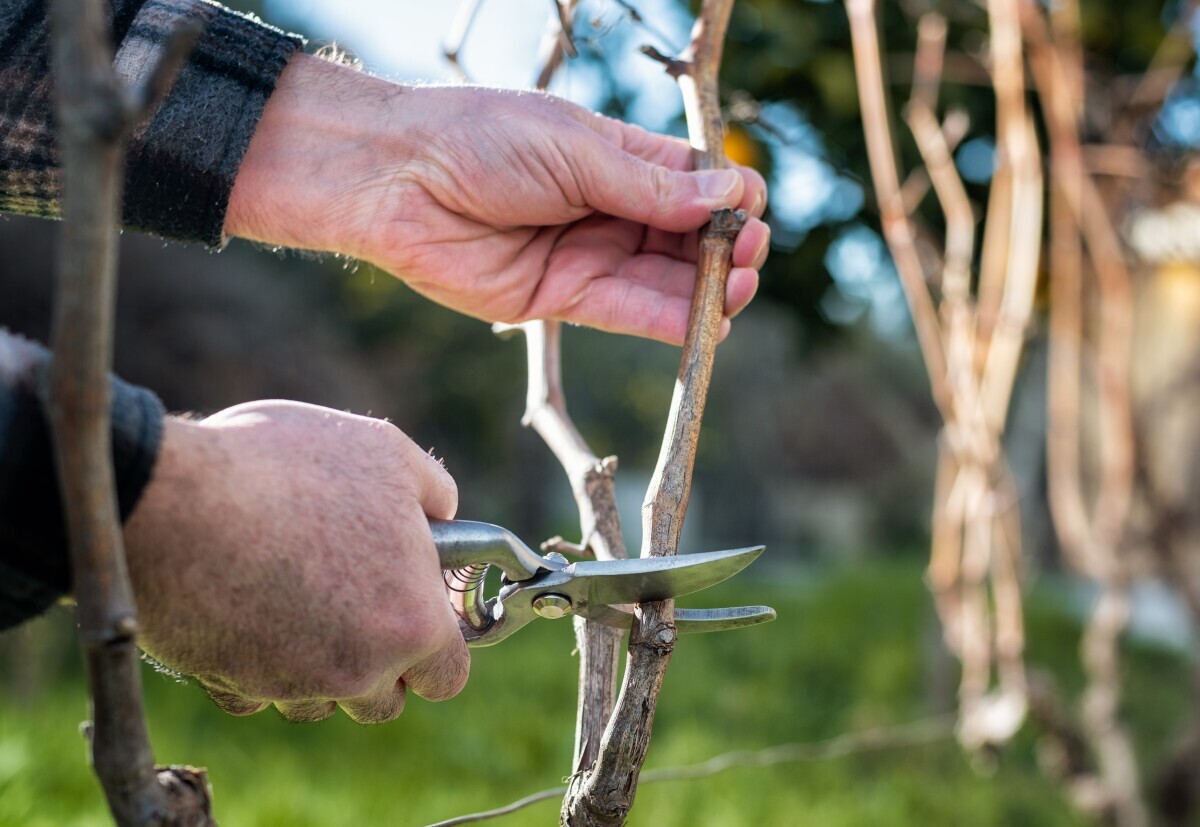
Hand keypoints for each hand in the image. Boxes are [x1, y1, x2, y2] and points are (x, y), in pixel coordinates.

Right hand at [123, 401, 468, 722]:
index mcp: (412, 622)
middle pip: (383, 702)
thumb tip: (441, 517)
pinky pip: (252, 690)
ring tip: (289, 587)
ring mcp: (289, 684)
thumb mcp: (384, 452)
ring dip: (313, 663)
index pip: (448, 677)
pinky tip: (240, 599)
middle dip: (376, 663)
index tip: (417, 617)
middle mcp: (358, 670)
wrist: (170, 495)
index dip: (436, 648)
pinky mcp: (226, 684)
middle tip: (351, 600)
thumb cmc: (286, 465)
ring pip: (316, 698)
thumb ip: (431, 494)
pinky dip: (251, 657)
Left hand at [226, 55, 769, 343]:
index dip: (729, 196)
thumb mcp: (577, 151)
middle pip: (688, 236)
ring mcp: (588, 254)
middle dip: (727, 248)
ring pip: (664, 280)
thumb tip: (729, 195)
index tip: (749, 208)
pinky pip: (629, 312)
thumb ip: (651, 185)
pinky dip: (670, 321)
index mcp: (618, 156)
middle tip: (750, 257)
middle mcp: (609, 207)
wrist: (398, 181)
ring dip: (707, 289)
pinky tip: (708, 322)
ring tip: (739, 289)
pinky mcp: (563, 298)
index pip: (694, 180)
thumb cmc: (482, 141)